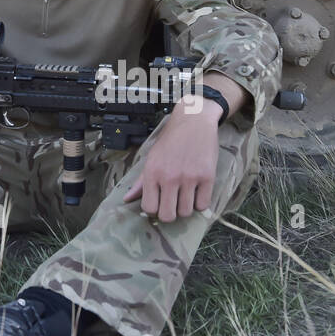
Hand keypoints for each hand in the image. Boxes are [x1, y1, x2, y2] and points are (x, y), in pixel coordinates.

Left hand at [122, 99, 221, 221]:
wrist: (194, 120)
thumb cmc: (171, 140)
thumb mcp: (152, 158)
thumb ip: (141, 182)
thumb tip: (126, 200)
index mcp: (152, 172)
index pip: (149, 208)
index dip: (155, 209)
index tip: (160, 202)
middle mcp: (170, 177)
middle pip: (168, 216)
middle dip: (170, 213)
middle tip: (173, 203)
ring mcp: (189, 177)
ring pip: (186, 212)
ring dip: (185, 207)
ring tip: (185, 195)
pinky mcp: (207, 176)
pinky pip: (203, 205)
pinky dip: (200, 203)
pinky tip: (197, 192)